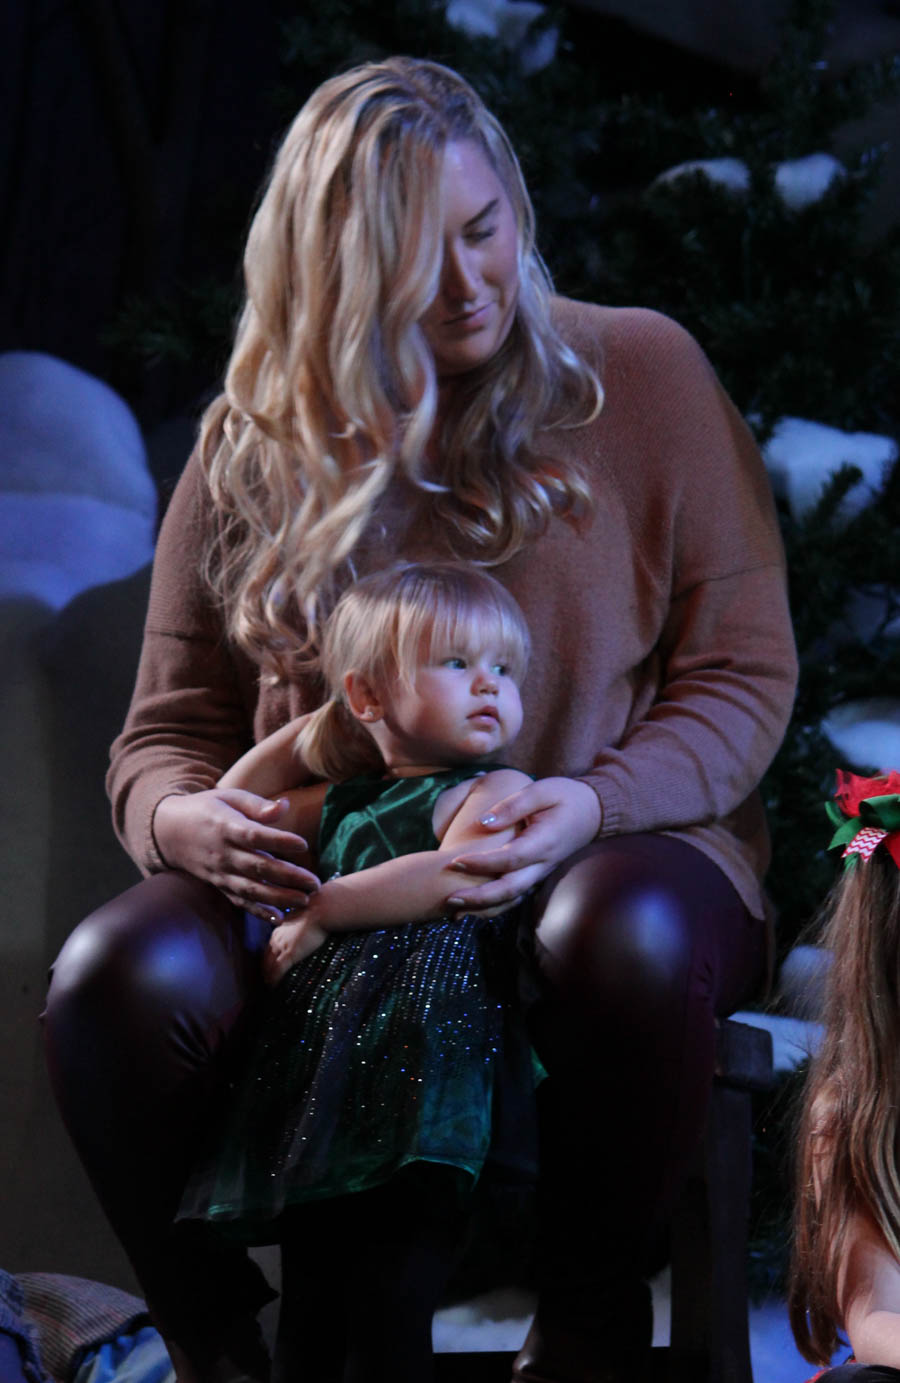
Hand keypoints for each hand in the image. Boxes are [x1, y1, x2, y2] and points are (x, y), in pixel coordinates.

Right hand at [153, 790, 320, 920]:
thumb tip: (285, 806)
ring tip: (304, 902)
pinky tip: (278, 919)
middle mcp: (223, 853)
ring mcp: (220, 873)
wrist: (170, 831)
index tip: (303, 844)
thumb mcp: (229, 797)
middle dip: (289, 877)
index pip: (255, 836)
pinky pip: (239, 901)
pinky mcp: (219, 885)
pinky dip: (258, 912)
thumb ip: (257, 804)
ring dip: (279, 898)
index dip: (279, 841)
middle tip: (315, 884)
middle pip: (258, 867)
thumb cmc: (208, 808)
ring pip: (251, 890)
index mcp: (226, 826)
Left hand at [263, 915, 327, 985]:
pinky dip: (274, 980)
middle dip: (265, 971)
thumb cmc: (317, 912)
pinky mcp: (289, 953)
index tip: (269, 968)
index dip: (268, 960)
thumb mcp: (301, 919)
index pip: (269, 949)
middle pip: (265, 959)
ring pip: (269, 966)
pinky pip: (278, 971)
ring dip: (268, 977)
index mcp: (279, 931)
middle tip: (266, 981)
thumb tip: (305, 931)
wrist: (321, 909)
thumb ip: (298, 927)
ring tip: (270, 986)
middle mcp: (277, 939)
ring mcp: (282, 946)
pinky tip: (274, 987)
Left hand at [446, 776, 600, 910]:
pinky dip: (495, 906)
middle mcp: (544, 864)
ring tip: (455, 910)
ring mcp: (542, 873)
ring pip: (513, 898)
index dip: (482, 863)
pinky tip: (474, 908)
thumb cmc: (566, 797)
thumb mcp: (542, 790)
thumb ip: (513, 806)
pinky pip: (516, 896)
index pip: (510, 858)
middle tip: (449, 898)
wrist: (594, 812)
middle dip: (478, 897)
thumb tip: (484, 823)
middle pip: (510, 889)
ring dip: (484, 907)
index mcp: (544, 841)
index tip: (455, 862)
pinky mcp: (538, 876)